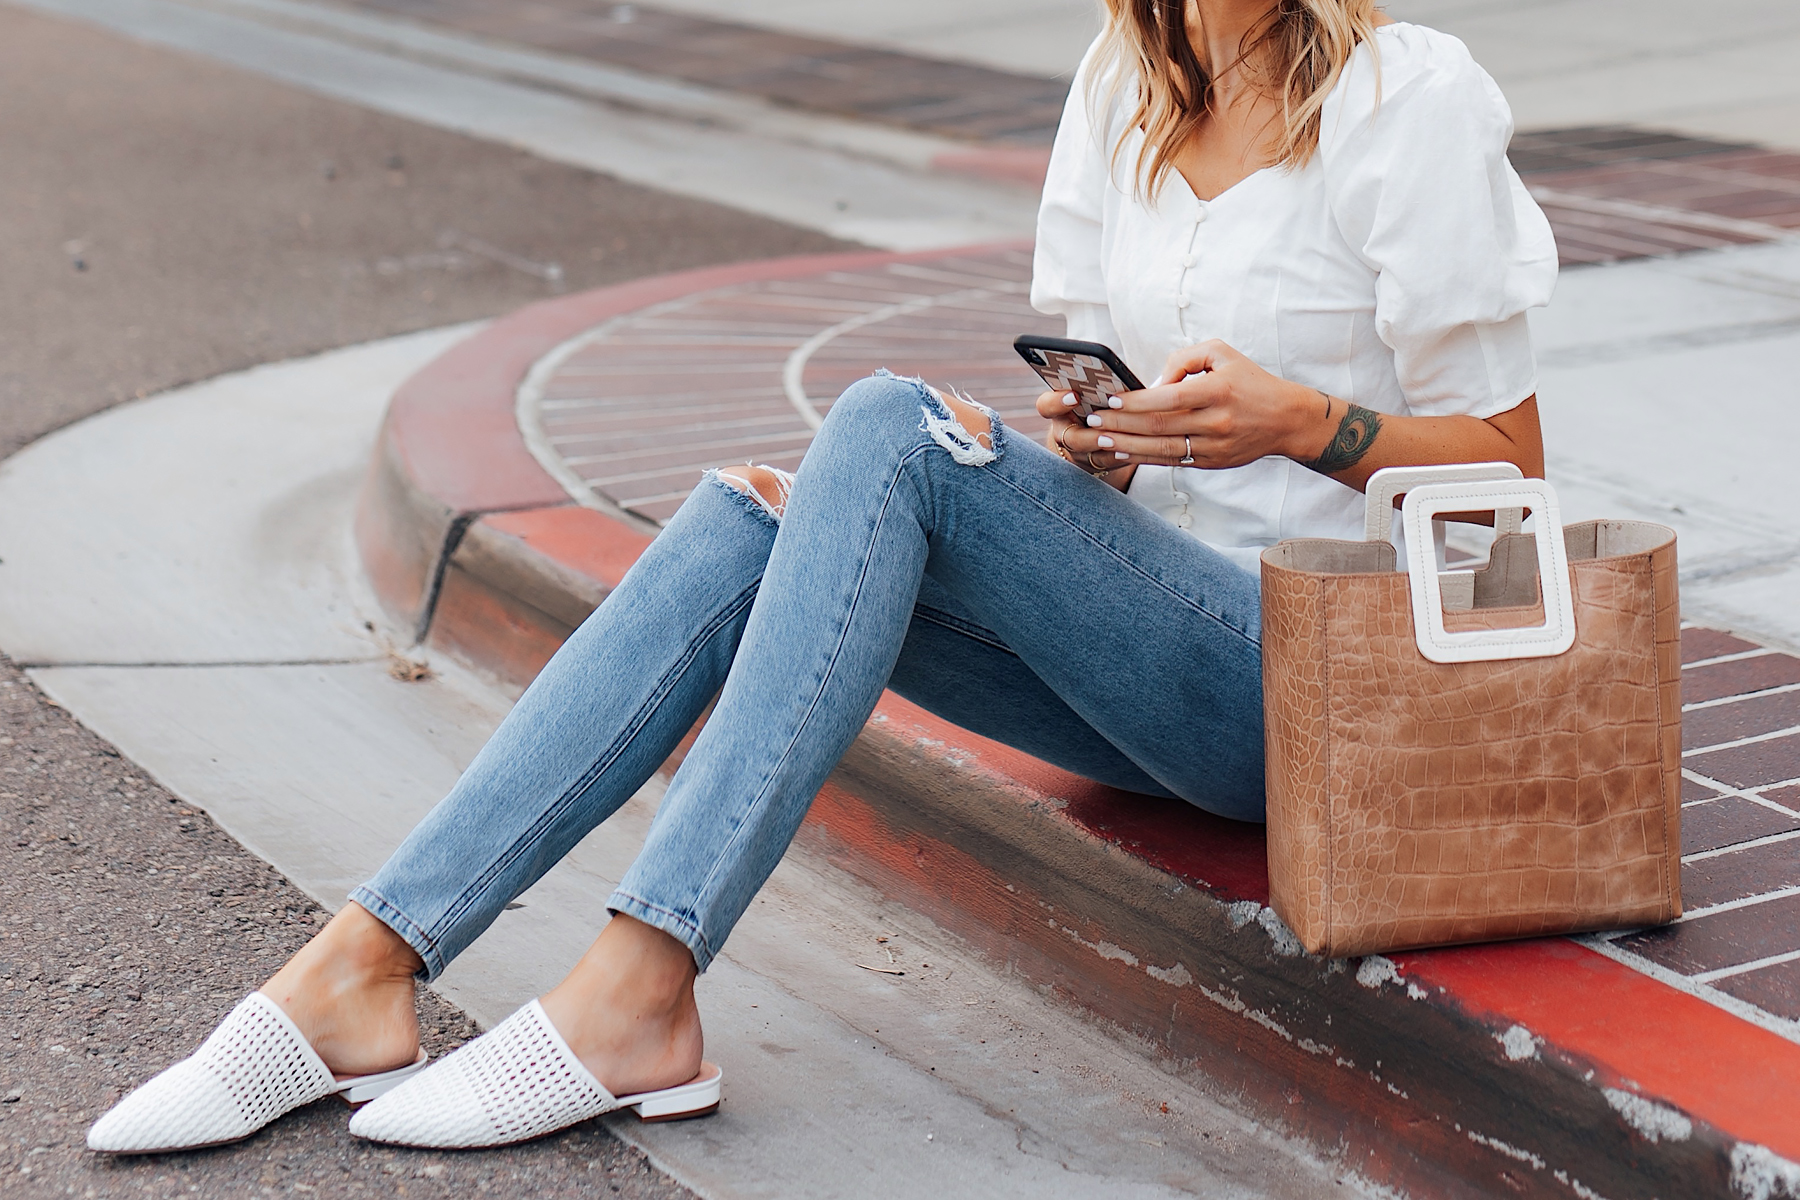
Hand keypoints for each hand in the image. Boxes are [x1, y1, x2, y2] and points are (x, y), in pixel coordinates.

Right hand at [1035, 390, 1136, 488]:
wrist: (1096, 427)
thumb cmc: (1096, 399)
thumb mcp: (1091, 391)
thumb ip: (1095, 385)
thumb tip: (1113, 376)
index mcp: (1059, 409)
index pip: (1046, 406)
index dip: (1057, 403)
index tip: (1074, 396)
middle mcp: (1064, 433)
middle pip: (1069, 438)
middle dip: (1088, 435)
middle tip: (1103, 428)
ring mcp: (1079, 453)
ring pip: (1090, 456)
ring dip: (1106, 449)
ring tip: (1121, 440)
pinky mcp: (1095, 465)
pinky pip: (1107, 464)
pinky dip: (1120, 457)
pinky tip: (1132, 449)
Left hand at [1053, 340, 1325, 470]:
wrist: (1285, 419)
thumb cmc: (1249, 381)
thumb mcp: (1221, 353)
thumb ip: (1184, 359)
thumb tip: (1153, 382)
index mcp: (1219, 390)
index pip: (1170, 398)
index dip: (1137, 401)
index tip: (1111, 399)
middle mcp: (1217, 421)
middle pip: (1160, 426)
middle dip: (1121, 423)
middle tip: (1093, 419)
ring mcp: (1215, 446)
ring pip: (1162, 449)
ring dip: (1127, 445)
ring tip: (1100, 438)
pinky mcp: (1212, 463)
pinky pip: (1172, 461)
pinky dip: (1144, 458)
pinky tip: (1122, 451)